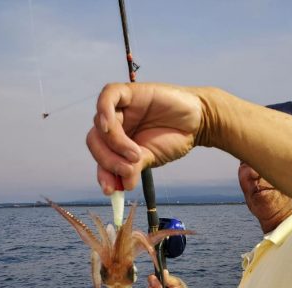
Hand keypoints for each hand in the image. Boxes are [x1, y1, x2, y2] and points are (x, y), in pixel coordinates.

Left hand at [87, 83, 202, 193]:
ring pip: (100, 125)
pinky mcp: (128, 91)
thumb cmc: (174, 138)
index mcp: (117, 142)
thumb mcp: (152, 158)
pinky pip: (107, 97)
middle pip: (95, 141)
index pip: (101, 157)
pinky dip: (104, 112)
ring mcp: (120, 108)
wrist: (197, 121)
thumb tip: (124, 186)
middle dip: (107, 160)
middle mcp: (115, 125)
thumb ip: (134, 169)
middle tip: (128, 170)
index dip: (102, 174)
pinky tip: (109, 125)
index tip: (110, 191)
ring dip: (115, 144)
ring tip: (137, 154)